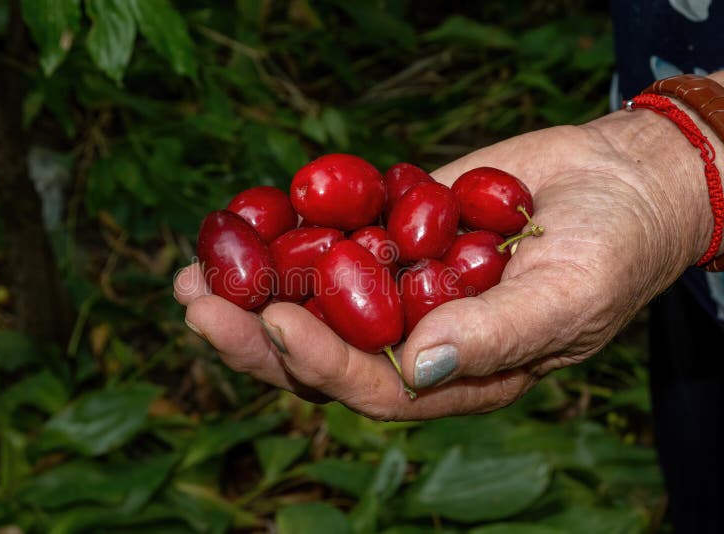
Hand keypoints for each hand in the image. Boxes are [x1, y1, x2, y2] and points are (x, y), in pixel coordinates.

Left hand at [174, 102, 721, 419]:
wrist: (615, 185)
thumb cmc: (610, 252)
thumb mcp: (568, 298)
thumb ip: (498, 337)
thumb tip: (421, 363)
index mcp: (451, 373)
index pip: (371, 384)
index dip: (318, 360)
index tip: (272, 320)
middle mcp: (411, 335)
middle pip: (320, 350)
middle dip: (254, 332)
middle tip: (196, 303)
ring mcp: (394, 284)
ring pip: (311, 297)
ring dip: (250, 284)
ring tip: (194, 268)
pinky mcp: (389, 234)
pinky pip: (331, 239)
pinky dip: (286, 231)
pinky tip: (242, 218)